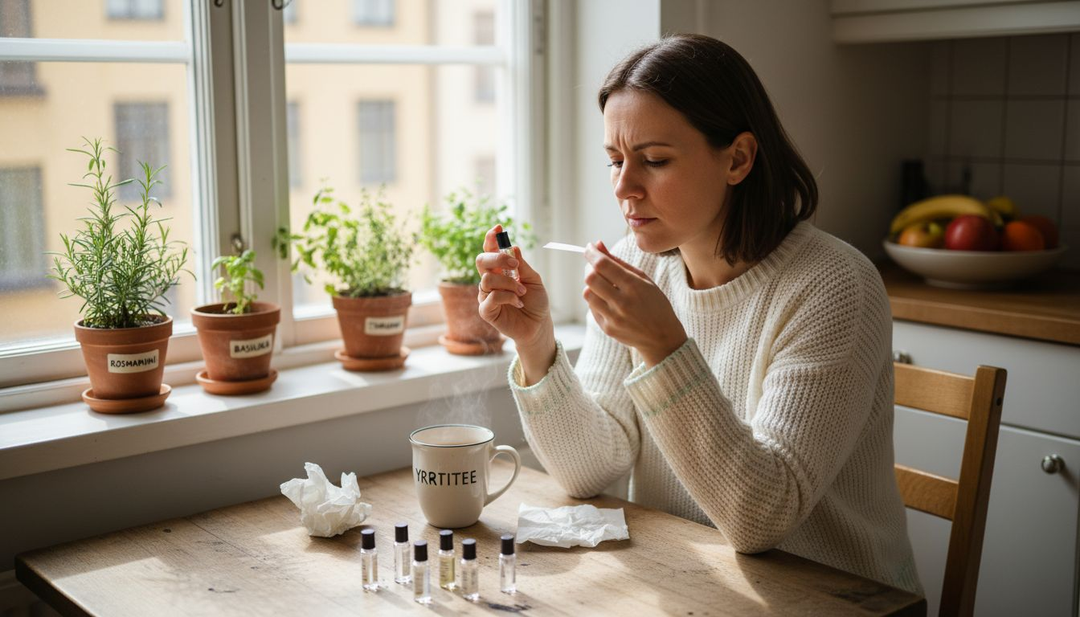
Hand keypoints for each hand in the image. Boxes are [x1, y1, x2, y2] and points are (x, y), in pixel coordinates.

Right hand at [476, 225, 554, 381]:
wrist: (539, 325)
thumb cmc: (536, 302)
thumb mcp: (534, 280)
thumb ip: (522, 266)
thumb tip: (513, 247)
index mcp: (500, 270)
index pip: (490, 250)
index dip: (491, 238)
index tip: (499, 228)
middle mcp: (490, 280)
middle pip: (481, 260)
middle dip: (498, 257)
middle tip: (515, 265)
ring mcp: (486, 295)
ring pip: (488, 278)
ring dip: (509, 283)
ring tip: (522, 293)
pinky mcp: (486, 310)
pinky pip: (492, 296)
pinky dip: (508, 297)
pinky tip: (518, 303)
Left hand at [583, 241, 686, 366]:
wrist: (662, 337)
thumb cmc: (655, 303)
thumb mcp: (643, 279)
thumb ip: (619, 262)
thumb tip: (597, 245)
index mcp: (634, 286)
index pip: (603, 265)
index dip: (591, 253)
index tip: (589, 247)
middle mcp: (622, 302)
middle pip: (591, 278)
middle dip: (589, 267)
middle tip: (595, 265)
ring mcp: (613, 317)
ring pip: (587, 293)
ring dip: (591, 284)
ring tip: (602, 283)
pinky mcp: (607, 328)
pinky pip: (592, 308)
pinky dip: (596, 299)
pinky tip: (607, 299)